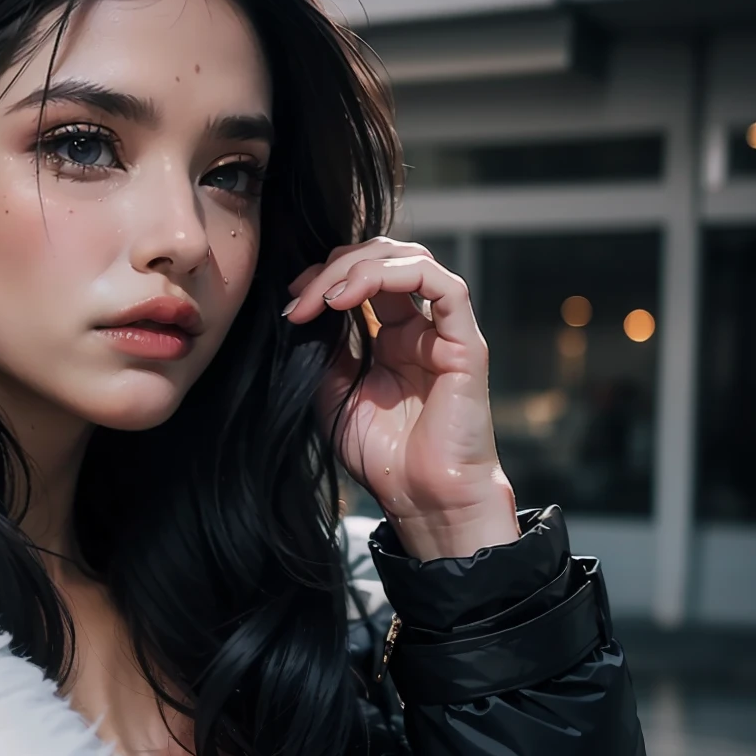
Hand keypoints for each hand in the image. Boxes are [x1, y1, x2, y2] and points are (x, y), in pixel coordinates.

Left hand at [285, 237, 519, 561]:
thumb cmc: (382, 455)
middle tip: (300, 299)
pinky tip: (349, 299)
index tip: (290, 305)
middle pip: (382, 258)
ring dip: (357, 267)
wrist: (419, 497)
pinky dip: (391, 277)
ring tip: (323, 296)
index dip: (323, 277)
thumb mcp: (332, 391)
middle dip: (334, 268)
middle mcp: (418, 326)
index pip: (361, 277)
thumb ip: (326, 345)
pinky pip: (443, 285)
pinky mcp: (465, 342)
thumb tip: (306, 303)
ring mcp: (444, 331)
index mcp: (390, 336)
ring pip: (410, 260)